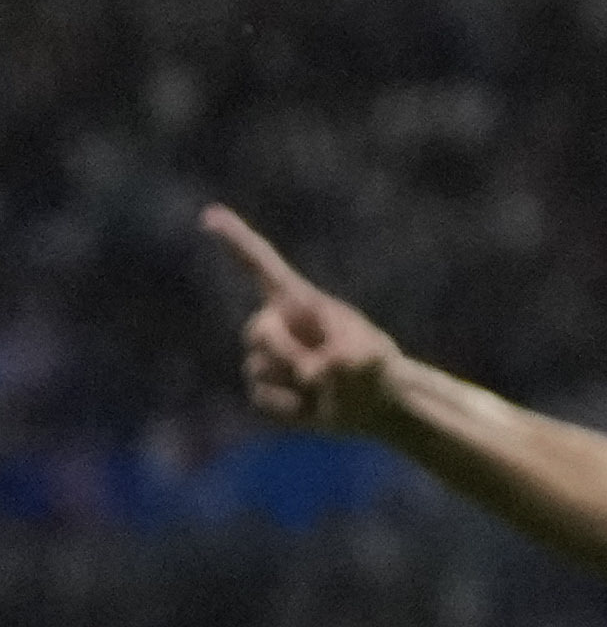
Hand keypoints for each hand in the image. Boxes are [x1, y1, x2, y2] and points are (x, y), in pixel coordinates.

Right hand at [199, 207, 413, 439]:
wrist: (376, 406)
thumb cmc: (376, 373)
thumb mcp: (366, 361)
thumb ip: (338, 361)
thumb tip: (308, 376)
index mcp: (301, 303)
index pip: (262, 267)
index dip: (236, 241)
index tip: (210, 216)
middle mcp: (278, 325)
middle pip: (256, 332)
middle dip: (286, 351)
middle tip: (322, 369)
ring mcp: (267, 357)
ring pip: (257, 369)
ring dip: (295, 385)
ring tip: (326, 387)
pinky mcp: (263, 388)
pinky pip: (261, 400)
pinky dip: (291, 410)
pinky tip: (313, 408)